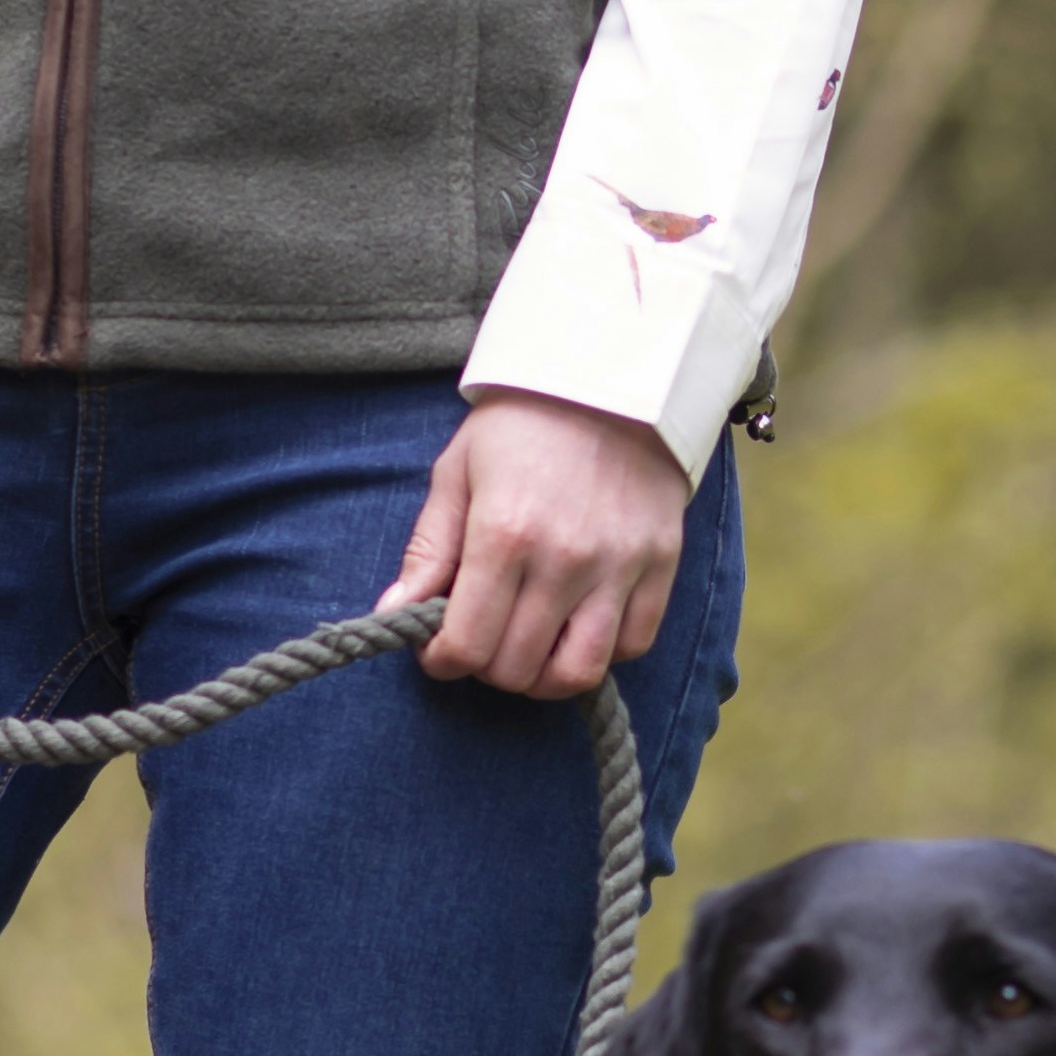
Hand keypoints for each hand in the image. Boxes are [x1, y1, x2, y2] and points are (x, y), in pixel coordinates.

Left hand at [381, 390, 690, 698]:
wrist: (611, 378)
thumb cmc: (521, 425)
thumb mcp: (458, 471)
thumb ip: (428, 549)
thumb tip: (394, 614)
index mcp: (504, 532)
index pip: (467, 644)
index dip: (442, 661)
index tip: (438, 649)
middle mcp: (565, 557)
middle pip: (517, 668)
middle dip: (485, 668)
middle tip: (480, 640)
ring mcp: (620, 565)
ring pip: (578, 672)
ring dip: (542, 677)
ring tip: (527, 649)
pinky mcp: (661, 564)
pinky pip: (631, 645)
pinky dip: (599, 652)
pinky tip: (575, 625)